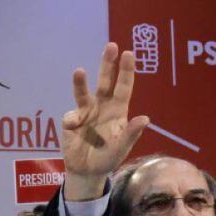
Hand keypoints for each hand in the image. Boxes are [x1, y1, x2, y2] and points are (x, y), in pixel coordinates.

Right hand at [61, 44, 149, 199]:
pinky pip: (70, 116)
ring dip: (81, 82)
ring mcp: (86, 112)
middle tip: (111, 46)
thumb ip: (131, 133)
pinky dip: (71, 121)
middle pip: (105, 82)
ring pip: (84, 92)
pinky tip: (72, 130)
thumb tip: (145, 118)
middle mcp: (102, 106)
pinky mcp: (71, 121)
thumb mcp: (121, 148)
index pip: (124, 87)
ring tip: (79, 72)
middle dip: (107, 64)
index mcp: (118, 111)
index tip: (128, 53)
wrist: (86, 170)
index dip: (126, 71)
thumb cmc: (108, 158)